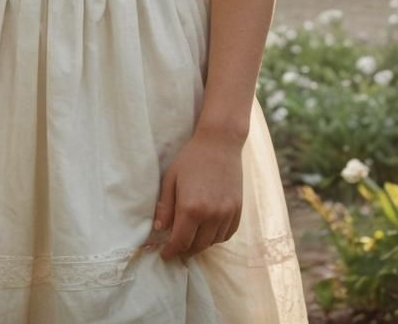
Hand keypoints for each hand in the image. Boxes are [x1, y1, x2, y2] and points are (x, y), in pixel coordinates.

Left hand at [150, 130, 242, 262]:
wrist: (220, 143)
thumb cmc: (191, 158)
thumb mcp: (171, 179)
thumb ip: (165, 206)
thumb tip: (159, 229)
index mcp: (191, 208)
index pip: (180, 242)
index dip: (170, 251)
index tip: (165, 254)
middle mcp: (211, 215)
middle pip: (197, 246)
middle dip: (184, 250)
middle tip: (176, 248)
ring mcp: (227, 213)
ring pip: (212, 242)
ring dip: (200, 244)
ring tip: (191, 239)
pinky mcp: (238, 210)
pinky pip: (227, 234)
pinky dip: (216, 237)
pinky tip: (208, 232)